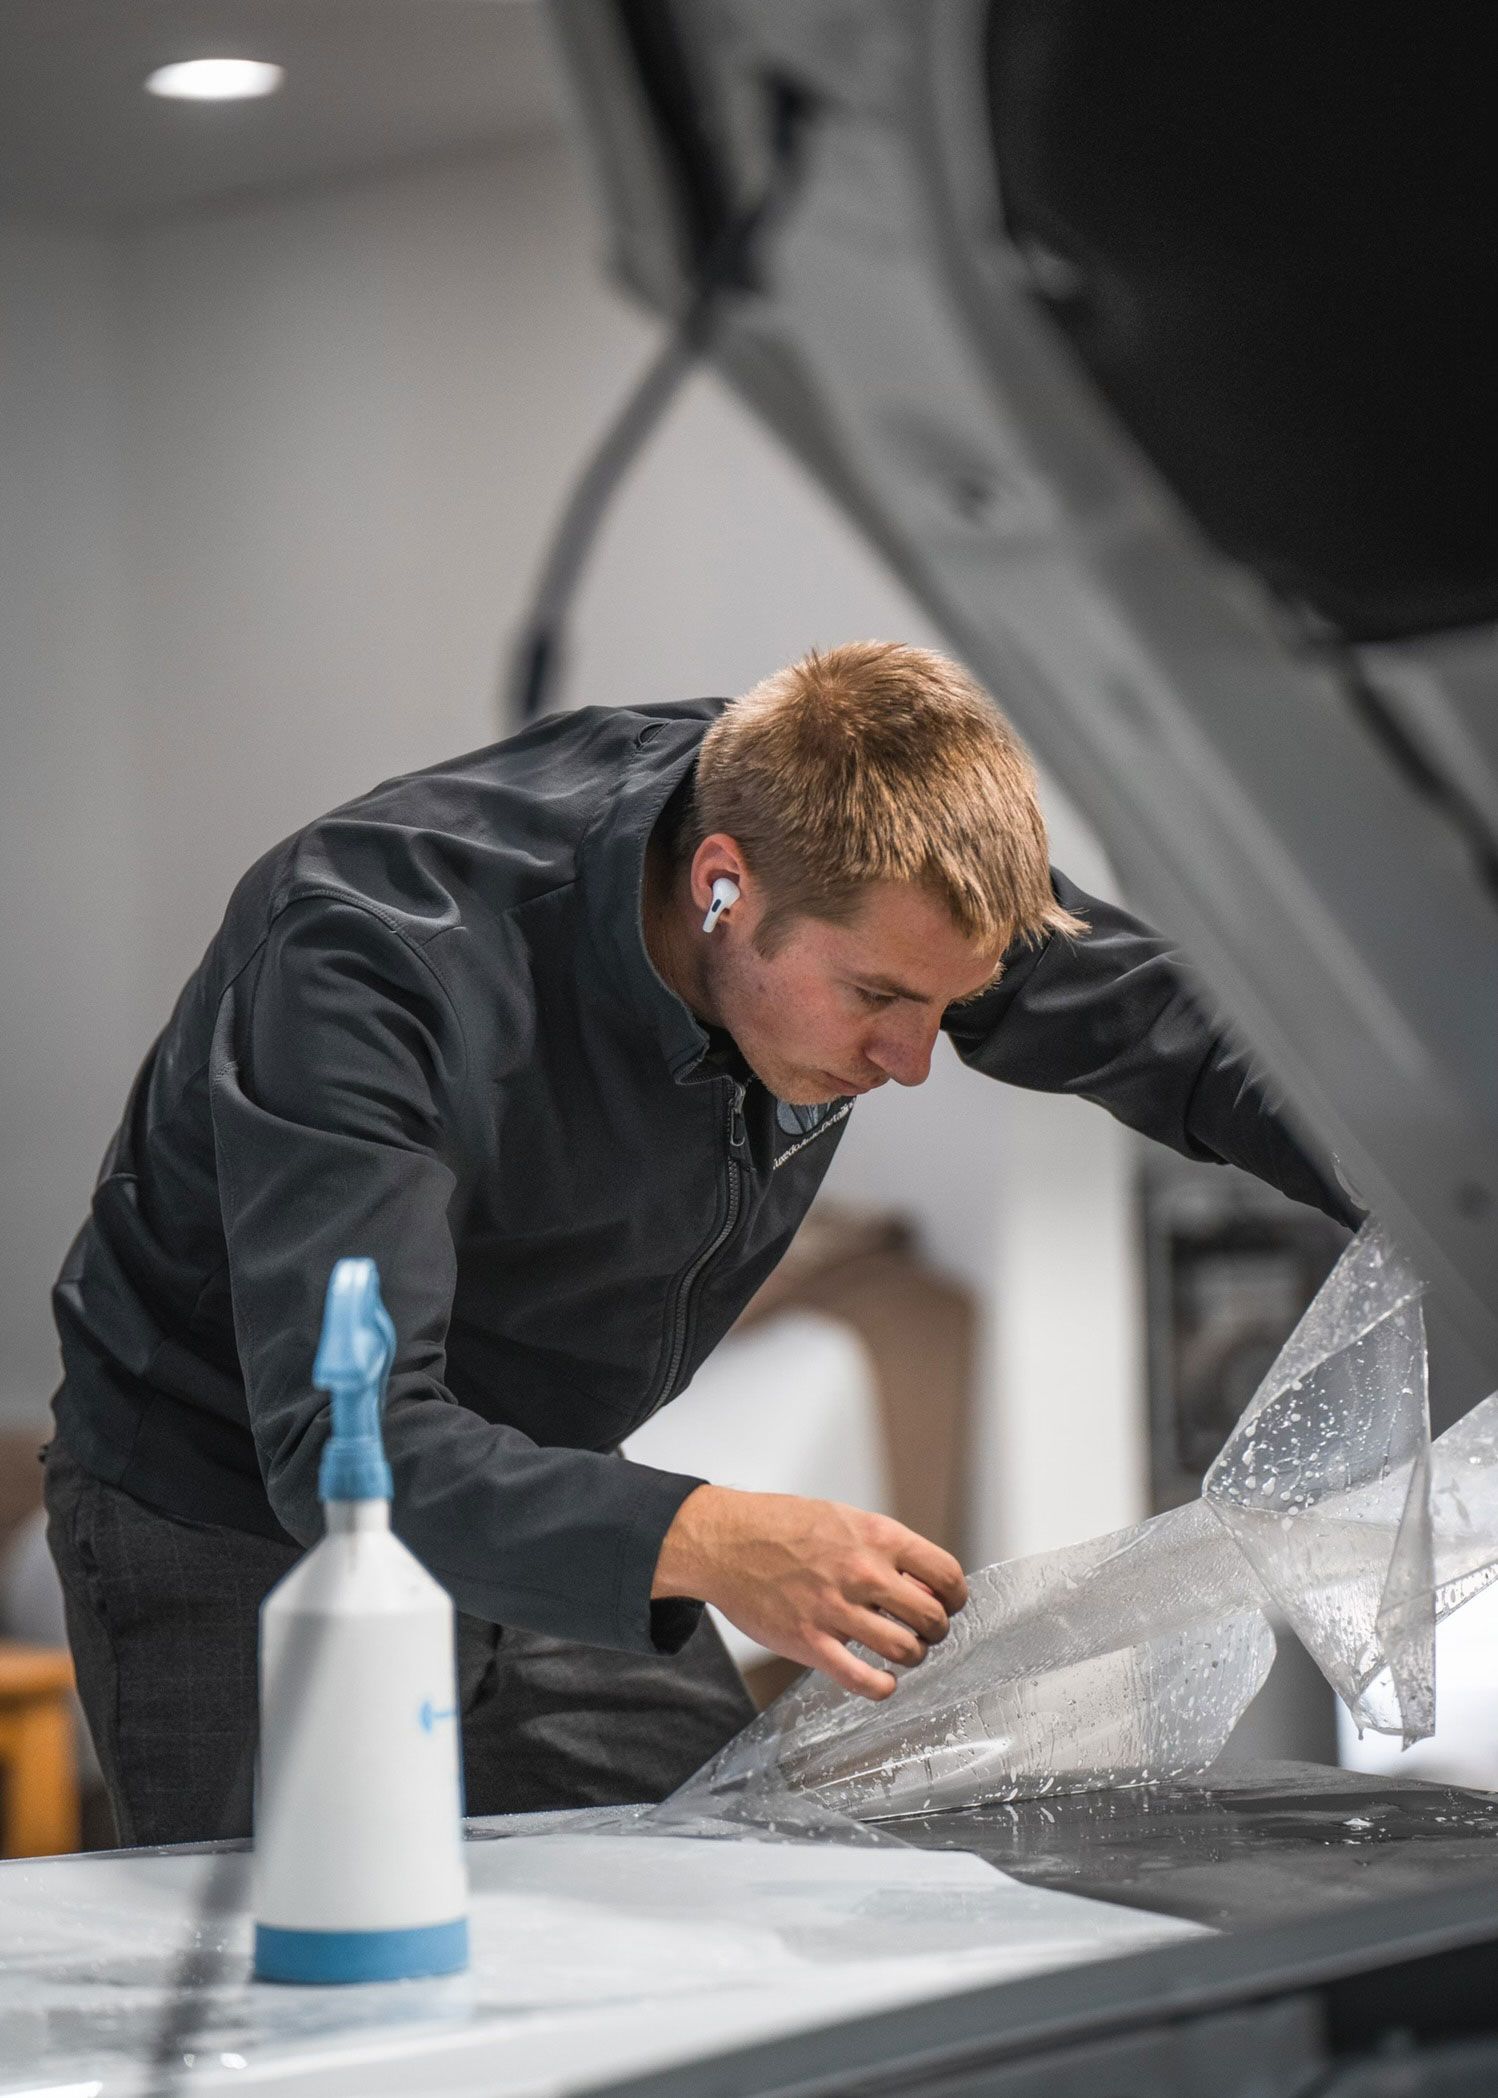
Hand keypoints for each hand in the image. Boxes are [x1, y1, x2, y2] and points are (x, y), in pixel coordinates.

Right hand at [652, 1485, 967, 1699]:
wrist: (724, 1541)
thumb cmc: (783, 1526)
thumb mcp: (844, 1517)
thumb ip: (884, 1547)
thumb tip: (925, 1582)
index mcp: (876, 1536)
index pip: (946, 1573)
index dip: (954, 1595)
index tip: (948, 1603)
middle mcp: (862, 1572)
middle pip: (932, 1617)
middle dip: (935, 1629)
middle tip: (922, 1630)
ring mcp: (835, 1609)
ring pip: (905, 1650)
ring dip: (911, 1656)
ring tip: (899, 1650)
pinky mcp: (809, 1642)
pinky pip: (863, 1680)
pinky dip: (882, 1687)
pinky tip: (881, 1680)